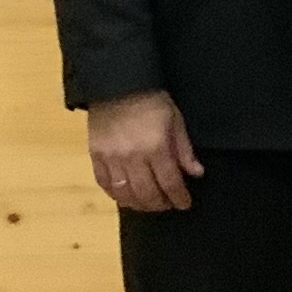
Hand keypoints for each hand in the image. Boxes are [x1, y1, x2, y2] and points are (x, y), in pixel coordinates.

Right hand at [87, 89, 202, 212]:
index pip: (170, 183)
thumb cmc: (152, 101)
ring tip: (149, 204)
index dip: (179, 197)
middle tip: (168, 205)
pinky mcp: (95, 155)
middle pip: (147, 193)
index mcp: (156, 148)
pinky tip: (126, 197)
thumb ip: (184, 150)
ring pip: (124, 193)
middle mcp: (132, 157)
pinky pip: (103, 183)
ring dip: (138, 204)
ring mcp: (111, 158)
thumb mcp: (176, 121)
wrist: (117, 86)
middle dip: (160, 204)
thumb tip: (196, 173)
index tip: (184, 204)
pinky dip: (115, 194)